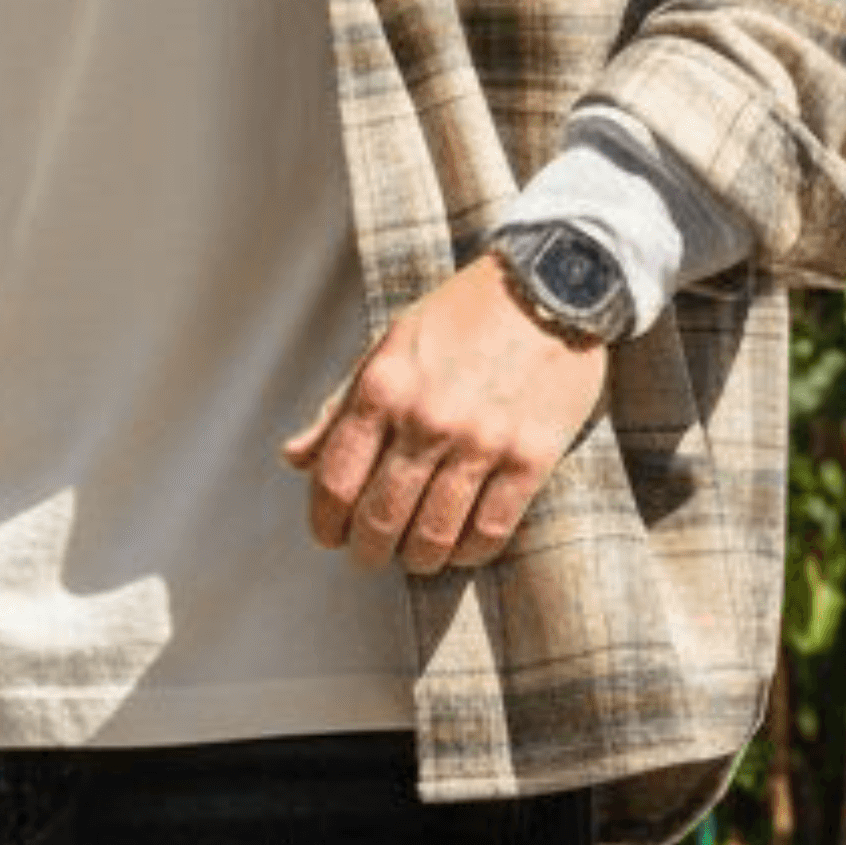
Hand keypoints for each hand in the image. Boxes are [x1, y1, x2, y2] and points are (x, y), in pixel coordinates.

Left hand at [282, 258, 607, 574]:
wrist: (551, 286)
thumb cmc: (461, 317)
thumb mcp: (388, 346)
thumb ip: (340, 406)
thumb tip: (294, 458)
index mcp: (383, 387)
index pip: (336, 480)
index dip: (326, 522)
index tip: (330, 536)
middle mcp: (428, 418)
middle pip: (381, 518)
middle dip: (367, 550)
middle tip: (370, 555)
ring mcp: (483, 440)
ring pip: (435, 534)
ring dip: (418, 558)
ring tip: (416, 556)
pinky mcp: (531, 457)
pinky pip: (491, 530)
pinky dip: (469, 551)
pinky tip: (461, 547)